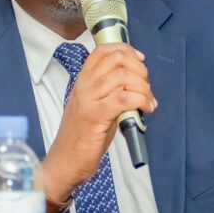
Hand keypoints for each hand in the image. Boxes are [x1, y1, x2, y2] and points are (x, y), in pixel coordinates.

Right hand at [42, 43, 156, 210]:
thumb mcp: (96, 107)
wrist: (65, 162)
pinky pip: (123, 98)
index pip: (103, 51)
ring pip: (122, 77)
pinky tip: (146, 109)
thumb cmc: (82, 138)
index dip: (126, 50)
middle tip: (146, 88)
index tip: (140, 60)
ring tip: (148, 102)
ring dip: (143, 87)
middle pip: (117, 59)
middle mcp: (84, 86)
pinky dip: (141, 100)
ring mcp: (88, 100)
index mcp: (83, 81)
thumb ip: (111, 92)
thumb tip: (138, 84)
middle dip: (140, 70)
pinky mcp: (95, 116)